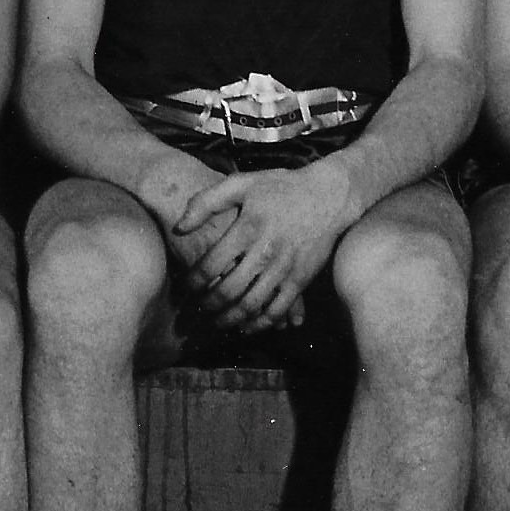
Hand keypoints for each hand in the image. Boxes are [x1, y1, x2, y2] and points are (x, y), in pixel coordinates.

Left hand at [174, 162, 353, 334]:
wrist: (330, 195)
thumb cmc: (282, 187)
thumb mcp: (242, 183)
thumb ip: (206, 202)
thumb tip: (179, 227)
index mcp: (247, 228)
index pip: (210, 265)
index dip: (193, 282)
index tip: (187, 287)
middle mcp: (265, 251)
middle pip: (228, 290)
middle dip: (208, 305)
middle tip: (198, 309)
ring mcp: (284, 268)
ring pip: (251, 305)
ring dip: (229, 319)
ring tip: (217, 322)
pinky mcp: (301, 280)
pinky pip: (277, 310)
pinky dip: (259, 324)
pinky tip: (246, 326)